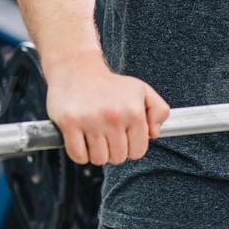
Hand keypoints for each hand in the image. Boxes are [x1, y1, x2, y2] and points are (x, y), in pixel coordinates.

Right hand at [45, 59, 170, 165]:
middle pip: (118, 158)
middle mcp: (114, 116)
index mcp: (133, 111)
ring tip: (95, 136)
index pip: (138, 151)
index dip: (131, 148)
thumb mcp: (142, 91)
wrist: (78, 69)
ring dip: (96, 153)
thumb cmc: (111, 84)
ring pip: (98, 159)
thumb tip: (154, 134)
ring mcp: (90, 120)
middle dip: (114, 151)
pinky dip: (80, 154)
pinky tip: (82, 139)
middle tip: (108, 135)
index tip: (124, 138)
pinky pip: (78, 155)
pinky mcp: (70, 123)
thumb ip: (159, 111)